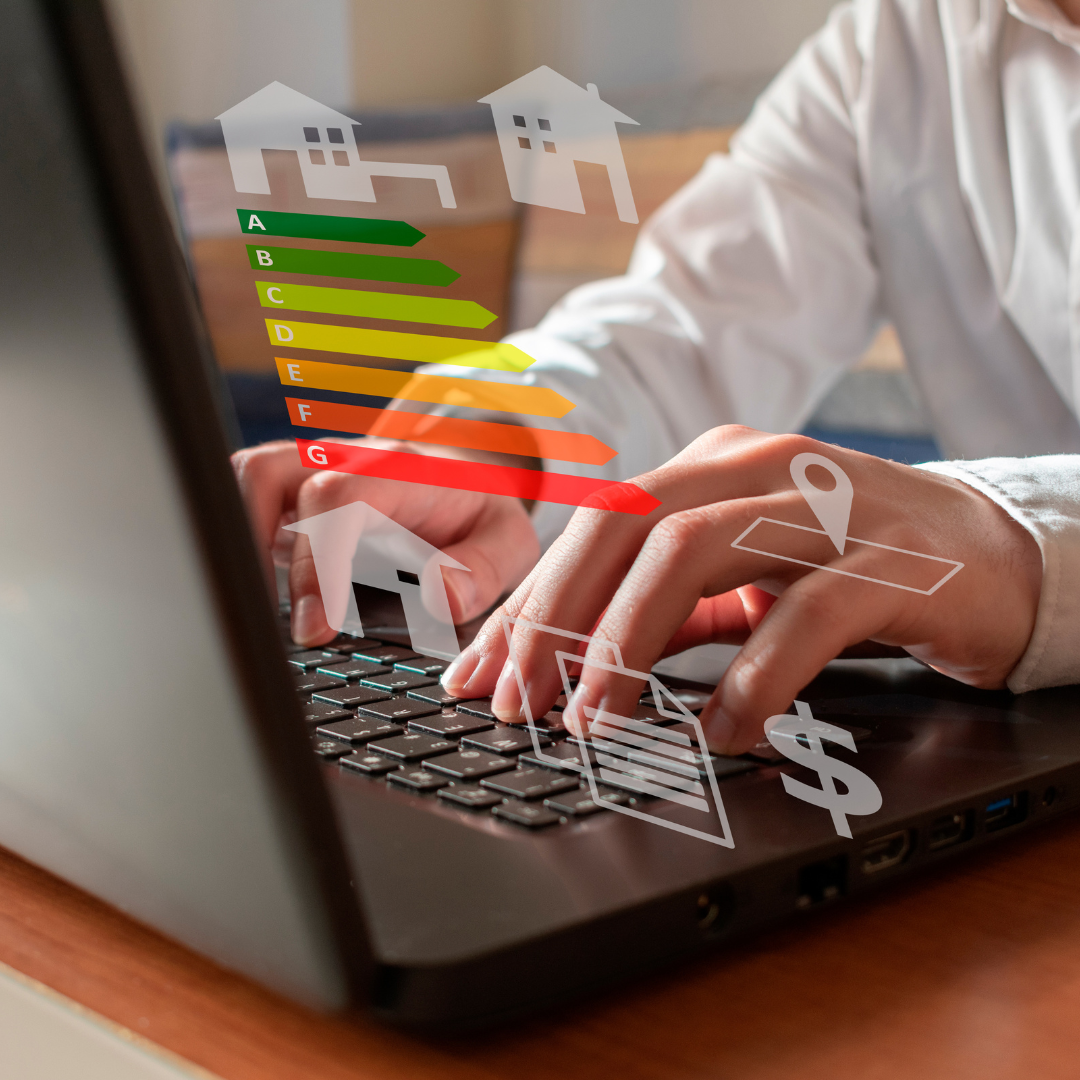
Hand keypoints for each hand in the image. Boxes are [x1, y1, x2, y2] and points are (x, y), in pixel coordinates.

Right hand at [231, 439, 538, 644]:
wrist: (467, 472)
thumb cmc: (480, 511)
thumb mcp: (508, 541)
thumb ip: (481, 569)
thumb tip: (438, 598)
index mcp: (396, 470)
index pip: (337, 497)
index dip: (317, 561)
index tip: (316, 624)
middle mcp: (343, 460)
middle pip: (266, 474)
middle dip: (254, 549)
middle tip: (271, 622)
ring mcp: (311, 470)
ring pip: (245, 478)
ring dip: (235, 537)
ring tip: (251, 609)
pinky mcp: (292, 490)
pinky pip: (246, 498)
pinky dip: (237, 538)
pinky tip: (257, 594)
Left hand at [441, 426, 1041, 753]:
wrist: (993, 553)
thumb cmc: (852, 563)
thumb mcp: (746, 578)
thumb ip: (668, 609)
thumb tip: (574, 660)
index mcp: (712, 467)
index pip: (595, 525)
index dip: (528, 601)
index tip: (479, 674)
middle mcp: (756, 467)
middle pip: (622, 522)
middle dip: (554, 615)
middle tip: (518, 701)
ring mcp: (823, 505)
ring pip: (689, 551)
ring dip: (624, 643)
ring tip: (591, 721)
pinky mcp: (887, 561)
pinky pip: (799, 618)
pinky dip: (747, 682)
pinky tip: (720, 734)